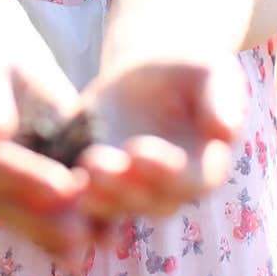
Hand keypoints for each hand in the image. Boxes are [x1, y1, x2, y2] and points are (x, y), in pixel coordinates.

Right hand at [0, 48, 93, 264]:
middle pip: (9, 207)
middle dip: (47, 222)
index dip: (26, 179)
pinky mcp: (27, 200)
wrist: (5, 73)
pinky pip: (47, 220)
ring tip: (101, 242)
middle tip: (85, 234)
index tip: (63, 188)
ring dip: (64, 236)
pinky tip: (109, 238)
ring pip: (29, 222)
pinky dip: (77, 230)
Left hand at [73, 52, 247, 220]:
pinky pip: (84, 197)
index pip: (189, 181)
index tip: (139, 152)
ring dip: (93, 194)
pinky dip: (69, 195)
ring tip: (72, 170)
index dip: (164, 171)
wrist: (150, 72)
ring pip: (113, 204)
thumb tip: (226, 131)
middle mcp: (166, 190)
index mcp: (204, 169)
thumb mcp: (213, 73)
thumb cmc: (190, 71)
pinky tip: (50, 178)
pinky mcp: (96, 181)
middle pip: (147, 200)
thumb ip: (223, 101)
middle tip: (96, 165)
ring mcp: (129, 189)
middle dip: (121, 186)